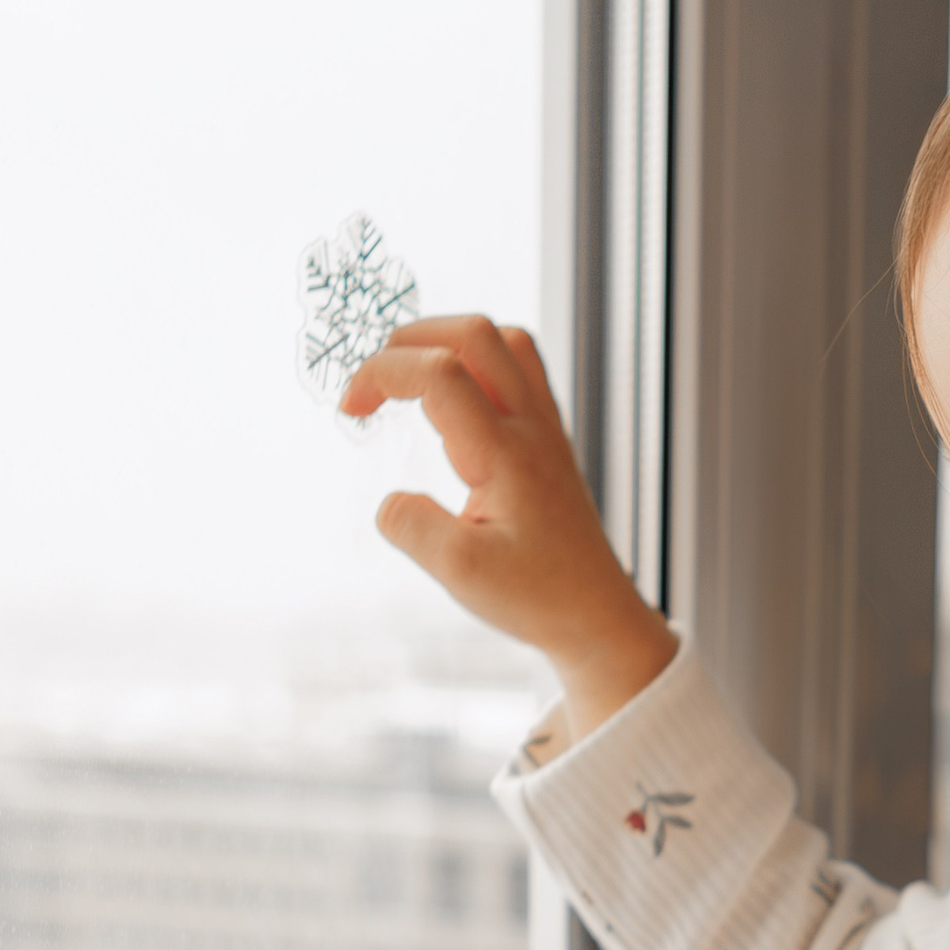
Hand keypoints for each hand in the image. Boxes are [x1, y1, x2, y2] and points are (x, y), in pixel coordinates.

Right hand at [343, 313, 674, 739]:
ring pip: (503, 342)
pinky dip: (475, 363)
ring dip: (447, 342)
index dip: (381, 374)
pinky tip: (451, 401)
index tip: (352, 412)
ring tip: (409, 379)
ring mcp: (546, 428)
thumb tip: (389, 499)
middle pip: (475, 333)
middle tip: (374, 385)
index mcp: (505, 453)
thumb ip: (412, 527)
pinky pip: (519, 370)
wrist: (597, 616)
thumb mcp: (460, 574)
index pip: (438, 372)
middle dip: (409, 340)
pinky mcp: (550, 439)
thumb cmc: (537, 597)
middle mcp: (531, 427)